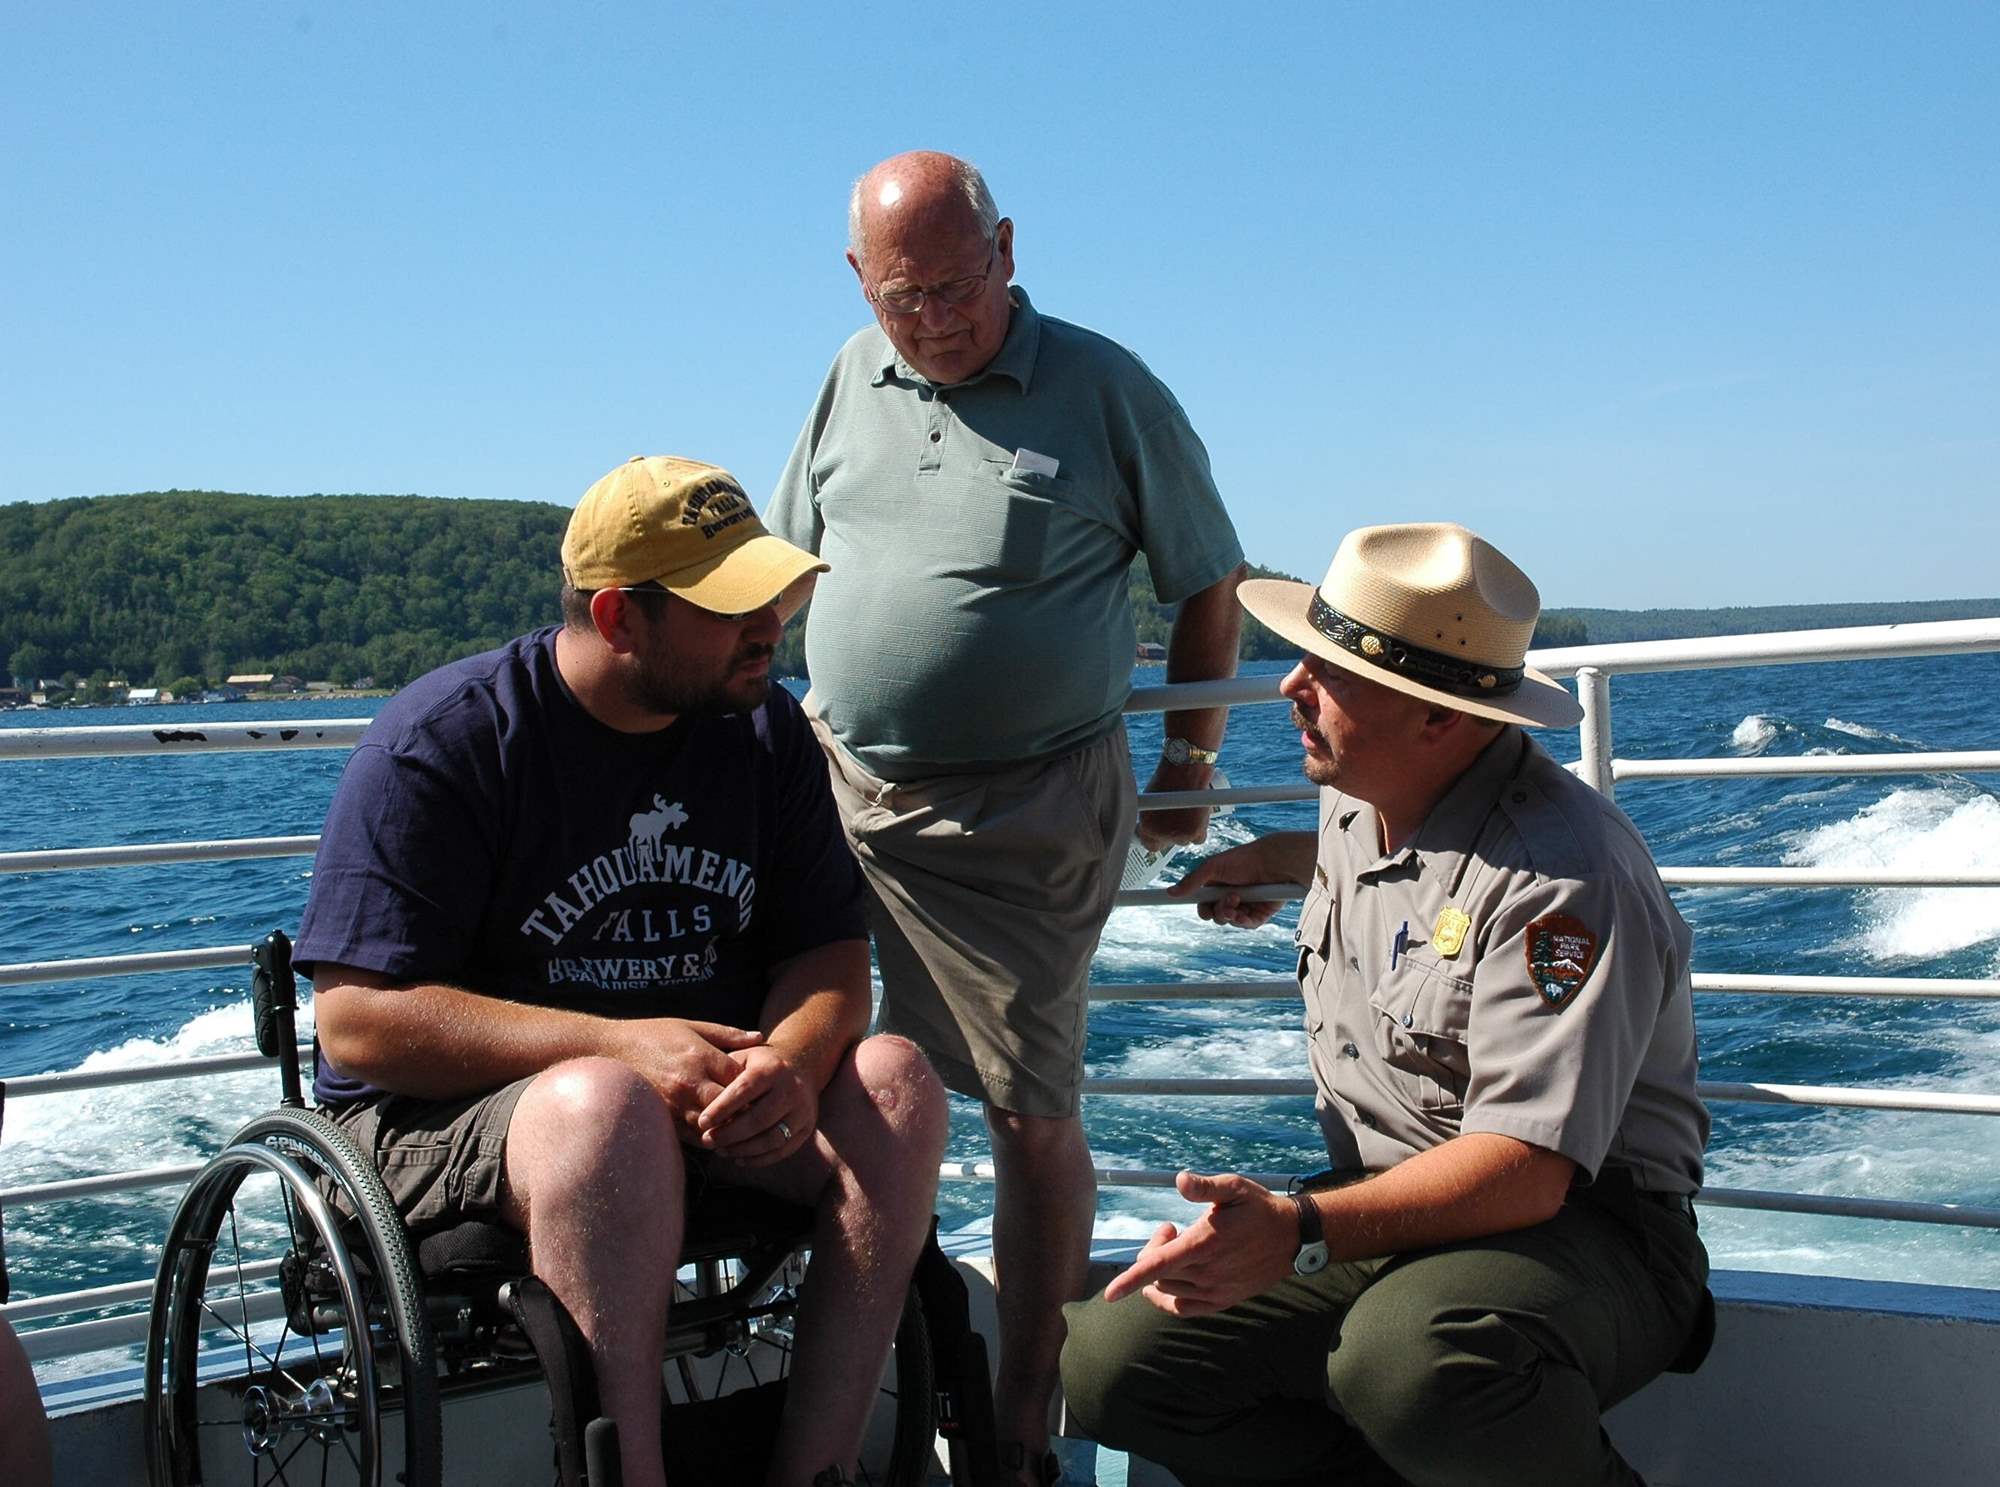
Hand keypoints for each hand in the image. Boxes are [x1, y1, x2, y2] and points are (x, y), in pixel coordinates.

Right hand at [615, 1019, 763, 1130]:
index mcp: (701, 1057)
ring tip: (738, 1125)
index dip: (754, 1087)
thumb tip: (760, 1038)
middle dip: (743, 1110)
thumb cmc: (655, 1035)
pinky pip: (691, 1135)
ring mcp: (674, 1103)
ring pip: (712, 1126)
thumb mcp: (693, 1026)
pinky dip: (705, 1134)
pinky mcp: (662, 1118)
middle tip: (755, 1111)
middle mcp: (690, 1083)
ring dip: (725, 1127)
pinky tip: (714, 1130)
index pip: (741, 1080)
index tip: (762, 1088)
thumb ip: (728, 1034)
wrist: (612, 1049)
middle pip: (730, 1107)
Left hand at [695, 1044, 815, 1165]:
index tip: (702, 1122)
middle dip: (730, 1134)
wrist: (801, 1066)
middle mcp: (791, 1089)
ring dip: (743, 1149)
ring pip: (771, 1138)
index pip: (744, 1091)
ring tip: (721, 1151)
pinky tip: (739, 1158)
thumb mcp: (744, 1058)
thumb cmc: (761, 1064)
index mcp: (772, 1069)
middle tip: (708, 1141)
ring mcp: (802, 1110)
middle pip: (758, 1119)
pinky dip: (759, 1159)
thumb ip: (726, 1075)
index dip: (722, 1109)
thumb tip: (701, 1100)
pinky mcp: (807, 1128)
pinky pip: (782, 1150)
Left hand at [1102, 1171, 1297, 1315]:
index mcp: (1205, 1244)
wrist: (1292, 1238)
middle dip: (1154, 1249)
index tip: (1109, 1293)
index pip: (1159, 1266)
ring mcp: (1215, 1291)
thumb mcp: (1234, 1187)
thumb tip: (1180, 1180)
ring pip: (1168, 1289)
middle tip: (1170, 1228)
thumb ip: (1205, 1187)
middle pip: (1158, 1273)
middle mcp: (1208, 1273)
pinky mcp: (1222, 1301)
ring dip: (1162, 1269)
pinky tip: (1170, 1279)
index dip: (1131, 1279)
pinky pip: (1183, 1308)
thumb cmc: (1259, 1208)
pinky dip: (1168, 1298)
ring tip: (1180, 1244)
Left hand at [1135, 761, 1215, 850]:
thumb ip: (1152, 816)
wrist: (1186, 767)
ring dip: (1186, 831)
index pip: (1149, 844)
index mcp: (1146, 826)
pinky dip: (1200, 830)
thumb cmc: (1168, 778)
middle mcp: (1160, 833)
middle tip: (1177, 820)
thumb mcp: (1152, 798)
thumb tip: (1154, 826)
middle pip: (1168, 843)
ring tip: (1187, 813)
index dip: (1156, 839)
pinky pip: (1199, 838)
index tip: (1161, 833)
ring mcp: (1179, 835)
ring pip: (1184, 841)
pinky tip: (1198, 817)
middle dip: (1172, 834)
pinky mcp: (1196, 832)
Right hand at [1166, 842, 1284, 928]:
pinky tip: (1245, 911)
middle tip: (1227, 900)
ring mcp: (1246, 906)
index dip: (1201, 909)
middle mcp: (1231, 897)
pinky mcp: (1260, 914)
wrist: (1272, 862)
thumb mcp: (1212, 867)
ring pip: (1230, 922)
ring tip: (1238, 900)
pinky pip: (1246, 925)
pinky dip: (1243, 921)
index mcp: (1218, 886)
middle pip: (1215, 916)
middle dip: (1218, 912)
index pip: (1204, 904)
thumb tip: (1171, 892)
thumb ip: (1192, 881)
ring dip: (1230, 914)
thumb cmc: (1244, 859)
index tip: (1200, 911)